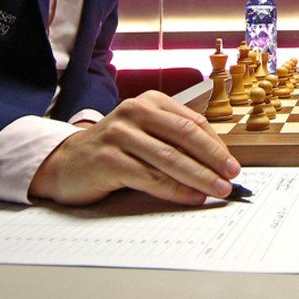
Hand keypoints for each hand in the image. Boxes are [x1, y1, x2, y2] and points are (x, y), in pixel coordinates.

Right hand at [29, 91, 240, 205]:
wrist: (66, 162)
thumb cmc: (116, 149)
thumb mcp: (146, 133)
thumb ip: (175, 140)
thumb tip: (219, 163)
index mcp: (150, 101)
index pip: (193, 122)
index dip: (217, 145)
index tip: (232, 164)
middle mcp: (135, 112)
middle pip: (186, 136)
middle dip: (214, 159)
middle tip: (232, 177)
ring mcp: (119, 134)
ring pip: (170, 158)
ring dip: (200, 177)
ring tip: (218, 190)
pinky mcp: (108, 159)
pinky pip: (150, 177)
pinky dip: (175, 190)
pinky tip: (191, 197)